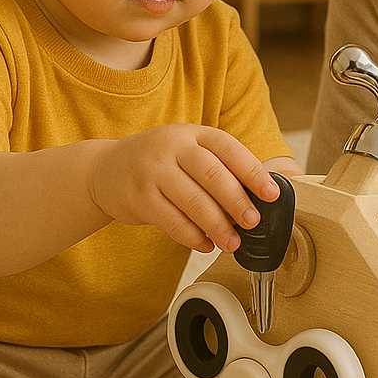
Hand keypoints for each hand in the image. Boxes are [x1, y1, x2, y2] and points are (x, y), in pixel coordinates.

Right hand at [89, 125, 281, 253]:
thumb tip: (263, 193)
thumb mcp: (188, 150)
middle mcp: (172, 147)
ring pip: (193, 201)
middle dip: (238, 202)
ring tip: (232, 243)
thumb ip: (221, 166)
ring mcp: (152, 171)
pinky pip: (172, 221)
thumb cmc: (160, 162)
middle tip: (253, 222)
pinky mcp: (138, 198)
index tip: (272, 193)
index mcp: (193, 133)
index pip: (229, 148)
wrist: (105, 169)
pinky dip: (193, 236)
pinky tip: (206, 244)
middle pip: (213, 175)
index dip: (253, 171)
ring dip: (217, 226)